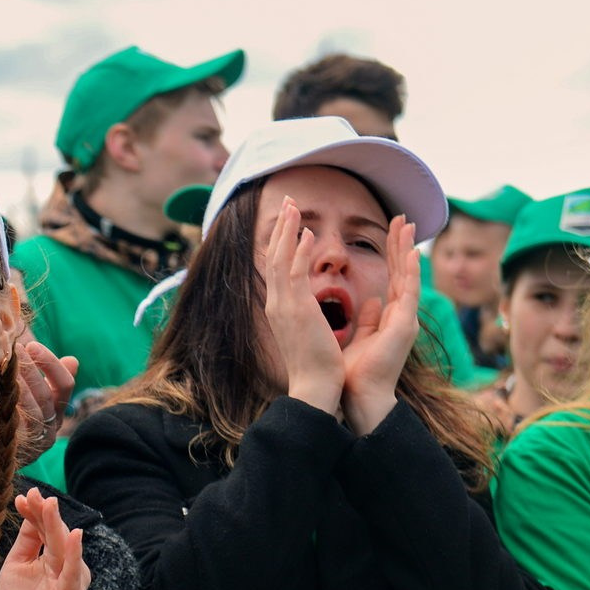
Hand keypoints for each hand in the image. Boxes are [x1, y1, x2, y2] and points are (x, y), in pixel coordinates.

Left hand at [0, 489, 89, 589]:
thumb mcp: (18, 562)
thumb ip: (28, 537)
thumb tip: (29, 505)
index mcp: (56, 560)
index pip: (48, 531)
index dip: (37, 513)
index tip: (24, 496)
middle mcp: (66, 570)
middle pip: (57, 538)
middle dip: (47, 515)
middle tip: (37, 496)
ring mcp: (68, 585)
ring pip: (65, 552)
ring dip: (58, 528)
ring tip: (50, 507)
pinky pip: (72, 576)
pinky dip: (73, 556)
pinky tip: (73, 537)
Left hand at [13, 338, 78, 461]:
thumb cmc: (4, 419)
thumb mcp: (24, 395)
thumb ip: (44, 380)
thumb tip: (73, 360)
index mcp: (56, 411)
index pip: (65, 385)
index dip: (51, 363)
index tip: (32, 345)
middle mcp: (51, 426)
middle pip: (50, 393)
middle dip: (34, 368)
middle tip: (17, 349)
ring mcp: (38, 439)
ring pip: (37, 406)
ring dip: (24, 381)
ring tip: (9, 363)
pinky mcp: (23, 448)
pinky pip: (22, 421)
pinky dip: (15, 401)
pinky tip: (2, 386)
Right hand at [262, 197, 344, 415]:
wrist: (314, 386)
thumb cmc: (316, 365)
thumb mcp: (307, 333)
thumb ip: (305, 315)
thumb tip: (309, 307)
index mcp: (280, 309)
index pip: (277, 269)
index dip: (281, 242)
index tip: (289, 223)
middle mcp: (276, 304)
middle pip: (273, 257)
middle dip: (280, 228)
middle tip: (288, 202)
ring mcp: (284, 306)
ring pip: (280, 259)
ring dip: (287, 231)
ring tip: (293, 207)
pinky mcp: (296, 309)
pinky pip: (295, 273)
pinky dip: (299, 251)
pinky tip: (307, 233)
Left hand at [340, 215, 419, 433]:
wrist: (359, 395)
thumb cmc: (357, 372)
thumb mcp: (362, 338)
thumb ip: (370, 319)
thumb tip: (371, 301)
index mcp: (389, 317)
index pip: (391, 278)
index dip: (391, 254)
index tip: (390, 231)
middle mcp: (400, 315)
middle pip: (401, 272)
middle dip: (401, 244)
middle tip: (402, 218)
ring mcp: (405, 320)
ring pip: (407, 277)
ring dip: (407, 250)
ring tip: (407, 225)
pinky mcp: (404, 326)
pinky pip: (408, 293)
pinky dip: (410, 272)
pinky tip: (411, 253)